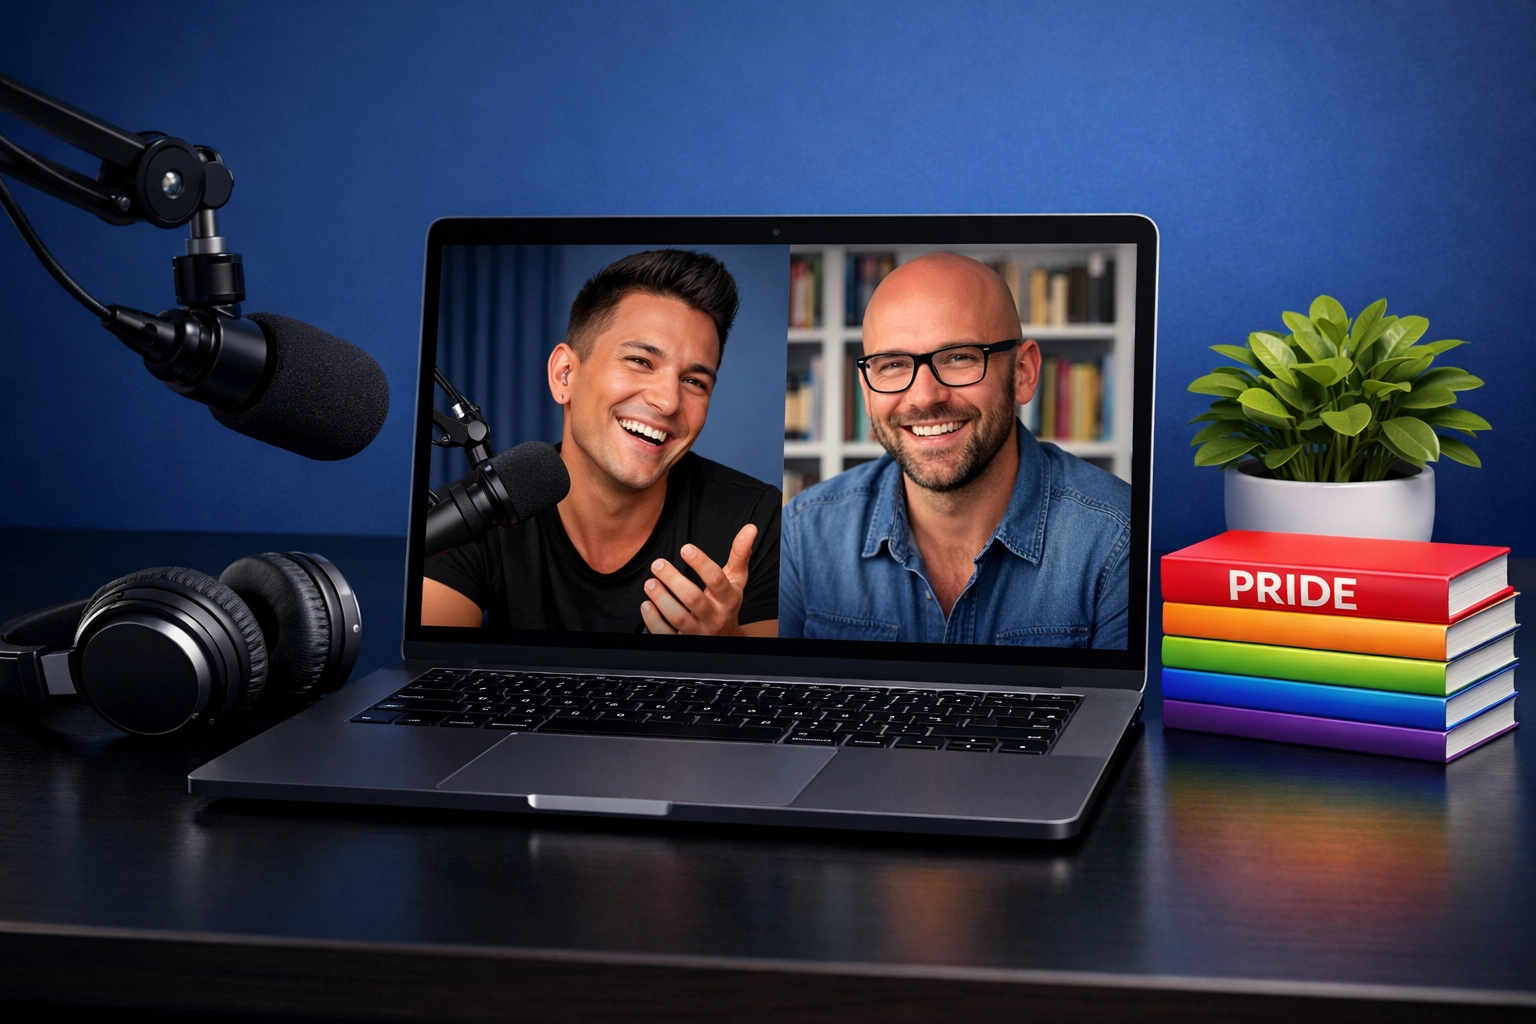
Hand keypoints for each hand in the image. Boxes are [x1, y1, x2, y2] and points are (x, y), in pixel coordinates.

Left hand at [641, 524, 757, 635]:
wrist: (724, 639)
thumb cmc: (726, 602)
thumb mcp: (736, 579)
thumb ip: (740, 554)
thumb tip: (750, 528)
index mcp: (729, 598)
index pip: (717, 580)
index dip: (701, 563)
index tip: (685, 548)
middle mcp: (715, 617)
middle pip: (694, 598)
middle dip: (674, 580)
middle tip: (658, 564)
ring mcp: (699, 632)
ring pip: (679, 618)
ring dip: (661, 599)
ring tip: (650, 583)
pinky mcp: (684, 642)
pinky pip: (666, 635)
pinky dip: (654, 621)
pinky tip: (646, 605)